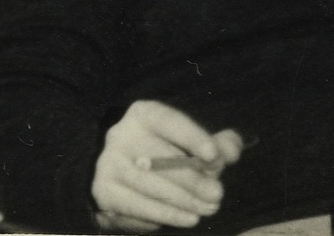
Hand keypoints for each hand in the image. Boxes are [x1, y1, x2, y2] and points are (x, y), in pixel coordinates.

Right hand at [90, 100, 243, 231]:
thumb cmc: (172, 152)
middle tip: (218, 194)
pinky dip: (165, 215)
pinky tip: (187, 218)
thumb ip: (220, 144)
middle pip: (159, 158)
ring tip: (208, 209)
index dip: (192, 137)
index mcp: (144, 114)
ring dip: (183, 201)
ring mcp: (108, 165)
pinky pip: (136, 207)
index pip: (168, 121)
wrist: (126, 173)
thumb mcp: (197, 142)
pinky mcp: (104, 193)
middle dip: (193, 179)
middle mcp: (121, 136)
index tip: (214, 156)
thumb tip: (229, 152)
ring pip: (149, 186)